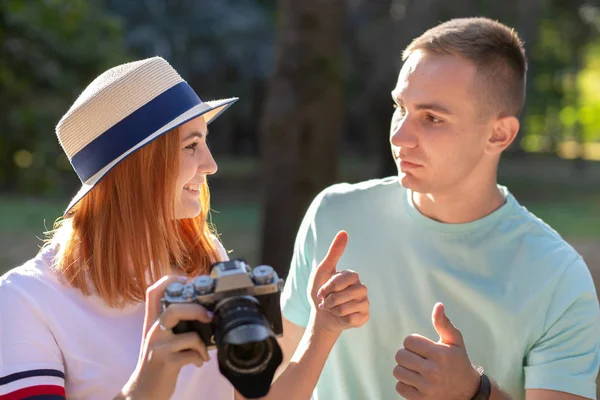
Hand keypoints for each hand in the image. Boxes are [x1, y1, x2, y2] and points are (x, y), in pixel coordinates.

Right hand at [118, 276, 212, 399]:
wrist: (143, 391)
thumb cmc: (158, 362)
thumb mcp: (160, 339)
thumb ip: (174, 323)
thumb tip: (203, 309)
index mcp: (152, 322)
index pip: (154, 292)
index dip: (170, 280)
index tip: (187, 279)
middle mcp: (152, 331)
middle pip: (173, 309)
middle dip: (196, 310)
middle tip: (209, 316)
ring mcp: (158, 347)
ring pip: (188, 335)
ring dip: (202, 344)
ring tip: (203, 351)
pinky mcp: (165, 363)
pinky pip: (191, 354)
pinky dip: (200, 358)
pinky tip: (198, 362)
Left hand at [308, 231, 369, 334]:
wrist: (321, 316)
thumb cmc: (321, 292)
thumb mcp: (323, 271)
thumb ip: (334, 252)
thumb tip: (344, 232)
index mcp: (353, 276)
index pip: (343, 279)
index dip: (329, 287)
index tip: (322, 291)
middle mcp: (362, 288)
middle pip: (345, 294)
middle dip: (330, 300)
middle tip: (326, 301)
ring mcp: (365, 303)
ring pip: (347, 307)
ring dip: (334, 309)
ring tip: (333, 308)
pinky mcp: (364, 317)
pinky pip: (352, 319)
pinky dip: (341, 319)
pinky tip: (341, 317)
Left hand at [393, 303, 480, 399]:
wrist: (467, 392)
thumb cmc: (458, 361)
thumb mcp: (454, 342)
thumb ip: (444, 323)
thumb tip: (438, 305)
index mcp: (440, 354)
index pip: (409, 341)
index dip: (413, 342)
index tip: (422, 347)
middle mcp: (433, 371)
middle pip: (400, 355)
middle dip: (407, 354)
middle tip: (418, 358)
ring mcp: (427, 387)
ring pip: (397, 371)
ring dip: (404, 369)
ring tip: (416, 369)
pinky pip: (399, 387)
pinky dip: (405, 384)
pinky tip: (416, 381)